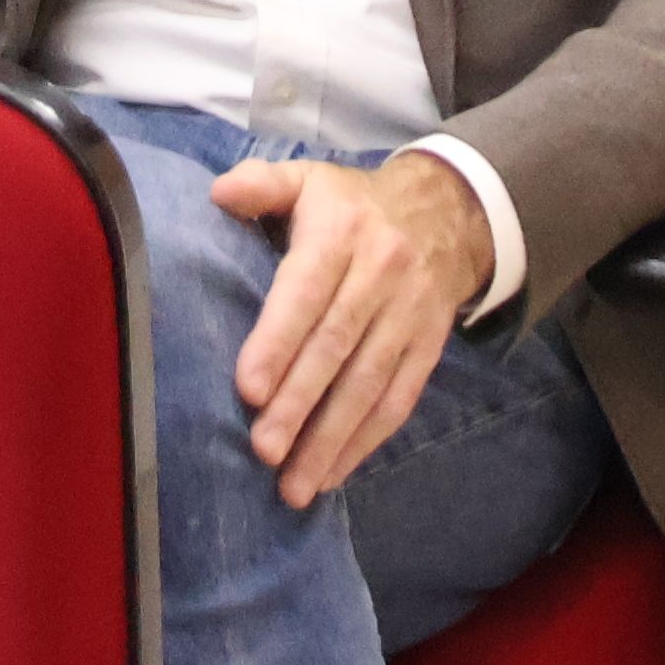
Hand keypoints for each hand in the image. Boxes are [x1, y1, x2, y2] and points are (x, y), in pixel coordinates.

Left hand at [211, 151, 489, 505]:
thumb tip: (219, 193)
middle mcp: (382, 274)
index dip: (279, 341)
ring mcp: (410, 315)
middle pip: (337, 347)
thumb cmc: (352, 207)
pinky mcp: (429, 348)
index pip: (308, 292)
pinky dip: (365, 443)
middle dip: (299, 404)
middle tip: (262, 451)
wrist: (446, 213)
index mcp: (342, 232)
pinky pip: (399, 401)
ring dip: (330, 438)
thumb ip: (263, 184)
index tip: (248, 389)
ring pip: (369, 384)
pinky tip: (332, 474)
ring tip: (293, 485)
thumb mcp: (309, 179)